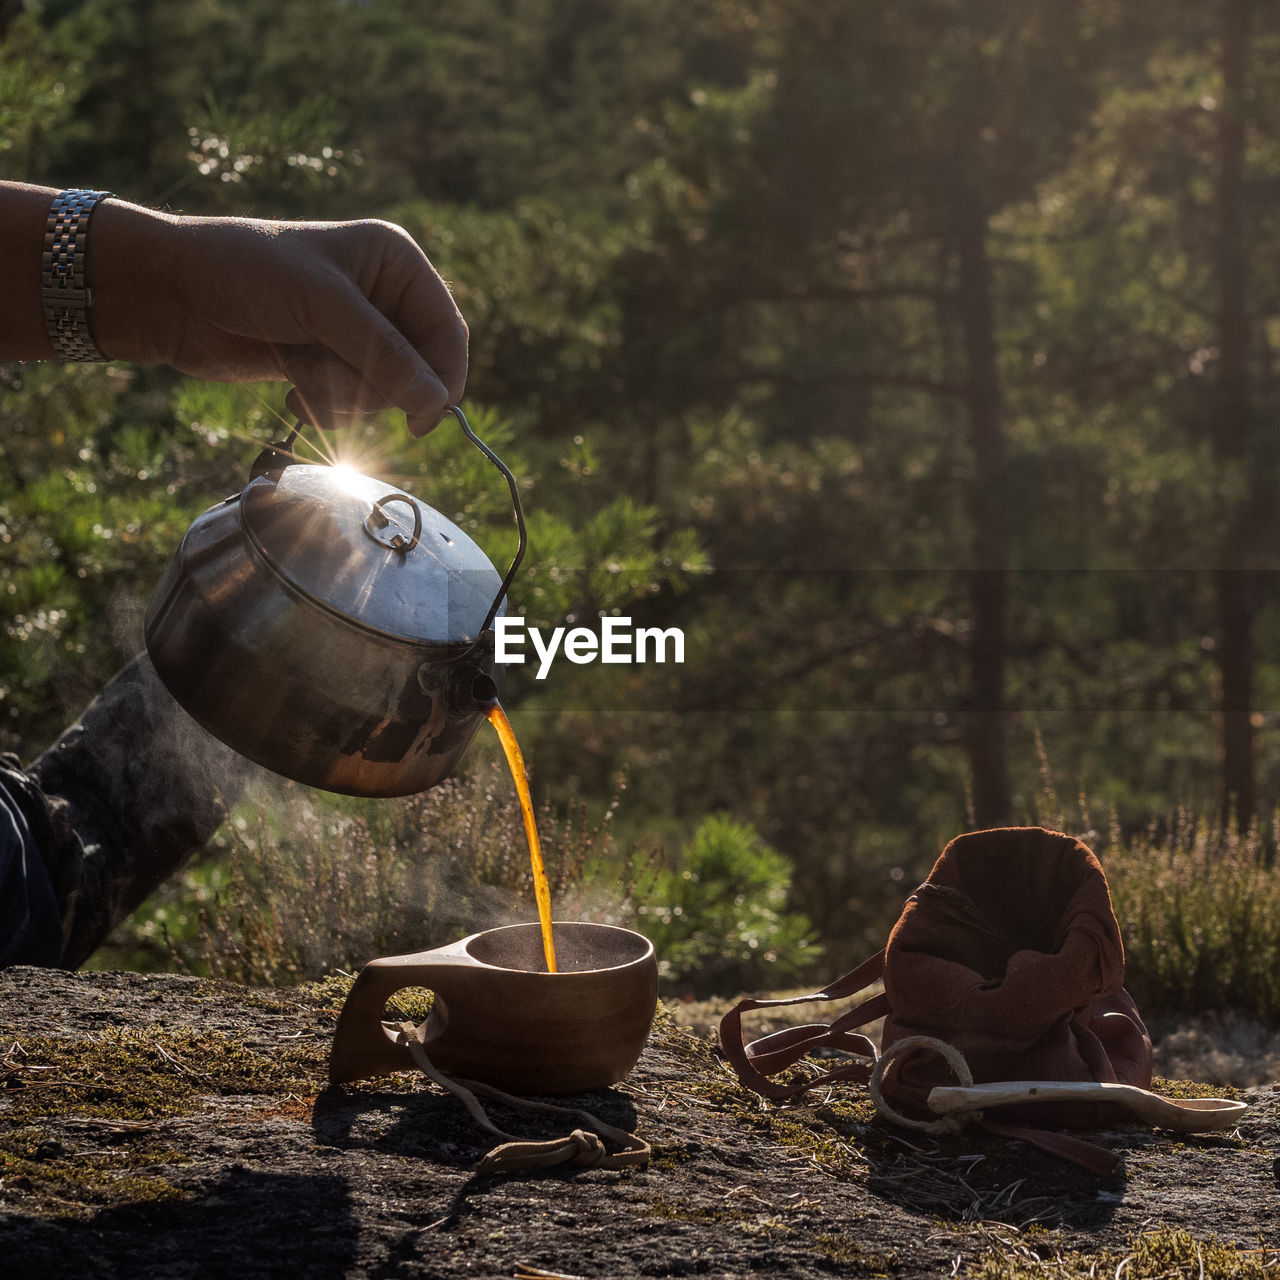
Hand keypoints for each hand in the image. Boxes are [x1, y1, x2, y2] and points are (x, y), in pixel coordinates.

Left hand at [91, 202, 467, 437]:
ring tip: (299, 368)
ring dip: (341, 393)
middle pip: (420, 371)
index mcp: (396, 263)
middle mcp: (384, 296)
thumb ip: (386, 356)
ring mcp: (356, 333)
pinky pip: (353, 404)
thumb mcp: (324, 307)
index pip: (447, 331)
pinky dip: (324, 402)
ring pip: (385, 394)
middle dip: (374, 384)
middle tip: (331, 374)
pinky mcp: (329, 362)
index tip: (423, 419)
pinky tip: (290, 384)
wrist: (172, 294)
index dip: (442, 377)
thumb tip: (439, 404)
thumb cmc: (245, 274)